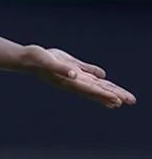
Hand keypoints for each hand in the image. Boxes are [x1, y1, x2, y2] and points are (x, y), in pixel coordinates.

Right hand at [21, 45, 136, 107]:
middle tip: (131, 100)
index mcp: (69, 81)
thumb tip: (74, 75)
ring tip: (124, 99)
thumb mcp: (49, 62)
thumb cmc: (35, 59)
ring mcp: (73, 76)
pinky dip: (98, 80)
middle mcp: (74, 81)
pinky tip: (105, 81)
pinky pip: (88, 75)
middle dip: (114, 95)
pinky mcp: (71, 68)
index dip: (105, 95)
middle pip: (97, 90)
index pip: (91, 90)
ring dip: (110, 90)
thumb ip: (62, 68)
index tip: (119, 101)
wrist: (26, 58)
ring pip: (95, 85)